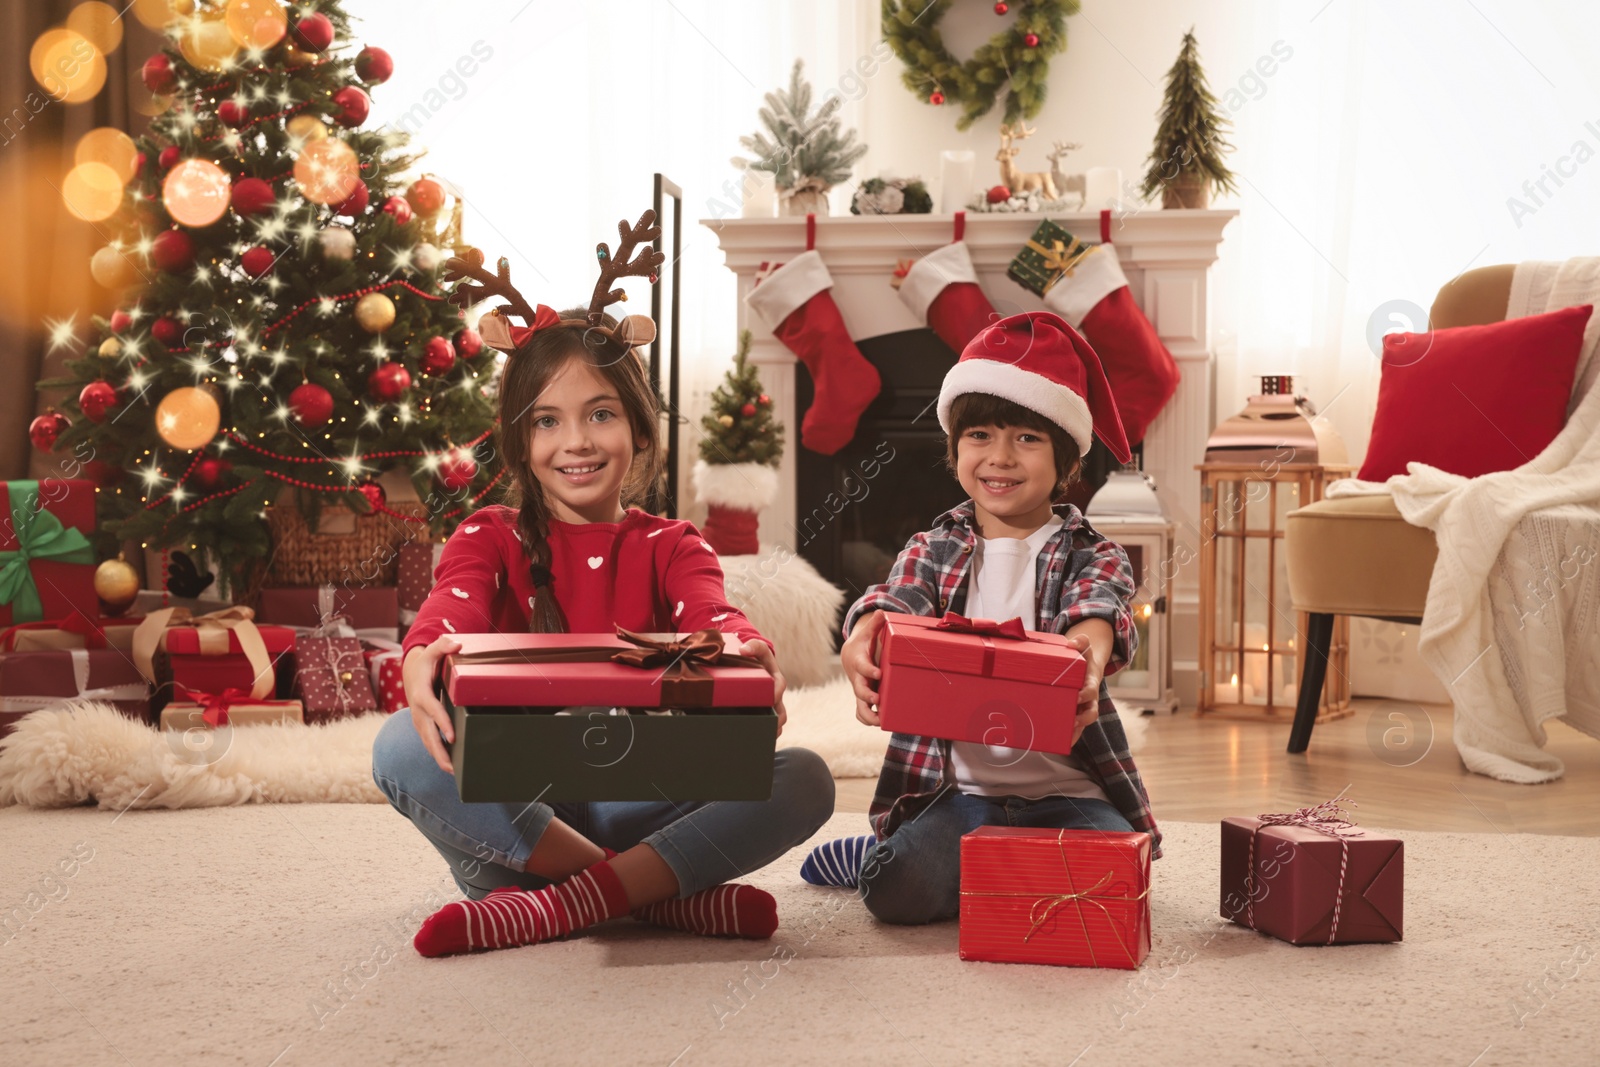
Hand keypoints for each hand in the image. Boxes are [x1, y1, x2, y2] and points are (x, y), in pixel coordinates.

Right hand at [403, 635, 461, 773]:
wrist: (410, 673)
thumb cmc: (425, 663)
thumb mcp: (432, 650)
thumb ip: (443, 645)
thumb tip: (457, 644)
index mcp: (422, 694)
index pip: (433, 710)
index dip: (442, 723)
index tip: (452, 736)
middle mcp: (419, 711)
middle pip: (428, 734)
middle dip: (439, 751)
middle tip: (452, 767)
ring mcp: (419, 721)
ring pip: (427, 742)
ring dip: (438, 758)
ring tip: (453, 772)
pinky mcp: (423, 726)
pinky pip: (429, 742)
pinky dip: (437, 754)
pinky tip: (450, 766)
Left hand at [740, 638, 786, 736]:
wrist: (752, 668)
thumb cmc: (755, 658)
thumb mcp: (756, 649)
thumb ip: (753, 646)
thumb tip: (743, 650)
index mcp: (776, 681)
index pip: (780, 688)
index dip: (775, 694)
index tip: (770, 698)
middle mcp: (776, 697)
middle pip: (781, 714)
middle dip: (776, 723)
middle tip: (766, 729)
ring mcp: (771, 708)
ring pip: (776, 725)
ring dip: (770, 733)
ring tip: (759, 741)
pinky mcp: (763, 716)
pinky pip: (767, 729)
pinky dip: (763, 737)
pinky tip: (752, 745)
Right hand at [841, 610, 885, 726]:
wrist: (851, 655)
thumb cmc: (863, 644)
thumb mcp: (867, 633)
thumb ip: (875, 624)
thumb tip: (882, 612)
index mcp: (859, 662)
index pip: (862, 667)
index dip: (869, 670)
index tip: (878, 673)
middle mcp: (858, 679)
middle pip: (859, 690)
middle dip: (867, 696)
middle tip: (878, 699)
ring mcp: (860, 690)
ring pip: (860, 706)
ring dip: (868, 715)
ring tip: (880, 722)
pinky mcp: (863, 698)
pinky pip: (861, 712)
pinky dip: (867, 719)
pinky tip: (879, 724)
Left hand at [1064, 631, 1104, 744]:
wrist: (1087, 670)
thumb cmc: (1083, 660)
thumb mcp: (1084, 650)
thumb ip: (1081, 643)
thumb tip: (1074, 642)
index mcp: (1090, 684)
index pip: (1090, 691)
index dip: (1085, 695)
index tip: (1076, 696)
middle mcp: (1089, 700)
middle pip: (1090, 714)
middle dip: (1081, 719)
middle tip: (1071, 723)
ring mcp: (1082, 709)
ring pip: (1082, 725)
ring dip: (1074, 733)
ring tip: (1063, 741)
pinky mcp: (1075, 715)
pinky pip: (1074, 729)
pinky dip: (1069, 738)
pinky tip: (1057, 745)